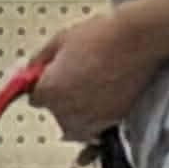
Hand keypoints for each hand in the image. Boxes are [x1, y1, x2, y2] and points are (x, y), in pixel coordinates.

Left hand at [28, 7, 161, 141]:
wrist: (139, 41)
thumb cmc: (104, 36)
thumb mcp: (61, 39)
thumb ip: (39, 60)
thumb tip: (29, 71)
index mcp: (49, 93)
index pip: (35, 97)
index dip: (45, 83)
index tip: (53, 75)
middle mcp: (65, 114)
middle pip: (55, 112)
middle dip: (63, 96)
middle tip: (79, 72)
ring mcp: (88, 122)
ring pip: (73, 123)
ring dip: (78, 109)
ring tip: (94, 83)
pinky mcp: (109, 126)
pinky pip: (93, 130)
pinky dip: (95, 120)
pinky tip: (102, 101)